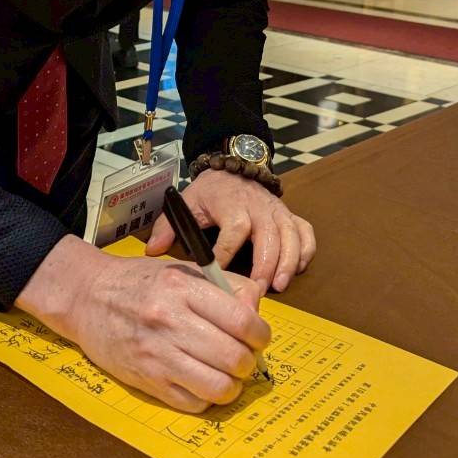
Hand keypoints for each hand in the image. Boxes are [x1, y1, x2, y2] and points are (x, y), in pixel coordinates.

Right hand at [15, 236, 268, 411]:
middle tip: (243, 357)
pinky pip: (194, 403)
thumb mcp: (183, 269)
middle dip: (249, 362)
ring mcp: (157, 354)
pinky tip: (202, 382)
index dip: (260, 334)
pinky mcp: (147, 380)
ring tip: (226, 373)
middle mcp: (170, 321)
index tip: (258, 336)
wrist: (88, 298)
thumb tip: (256, 311)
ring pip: (219, 387)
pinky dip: (206, 397)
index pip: (242, 320)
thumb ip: (225, 286)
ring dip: (232, 384)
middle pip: (235, 358)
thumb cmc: (141, 282)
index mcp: (183, 288)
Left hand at [146, 169, 315, 291]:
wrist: (234, 167)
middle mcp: (259, 207)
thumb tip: (152, 250)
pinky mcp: (290, 215)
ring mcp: (278, 211)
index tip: (218, 275)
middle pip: (268, 235)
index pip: (234, 230)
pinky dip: (305, 252)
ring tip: (279, 286)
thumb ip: (169, 226)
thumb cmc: (211, 191)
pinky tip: (297, 270)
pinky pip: (305, 233)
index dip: (227, 253)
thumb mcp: (187, 201)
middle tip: (259, 290)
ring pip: (291, 236)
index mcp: (232, 204)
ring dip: (287, 262)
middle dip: (265, 264)